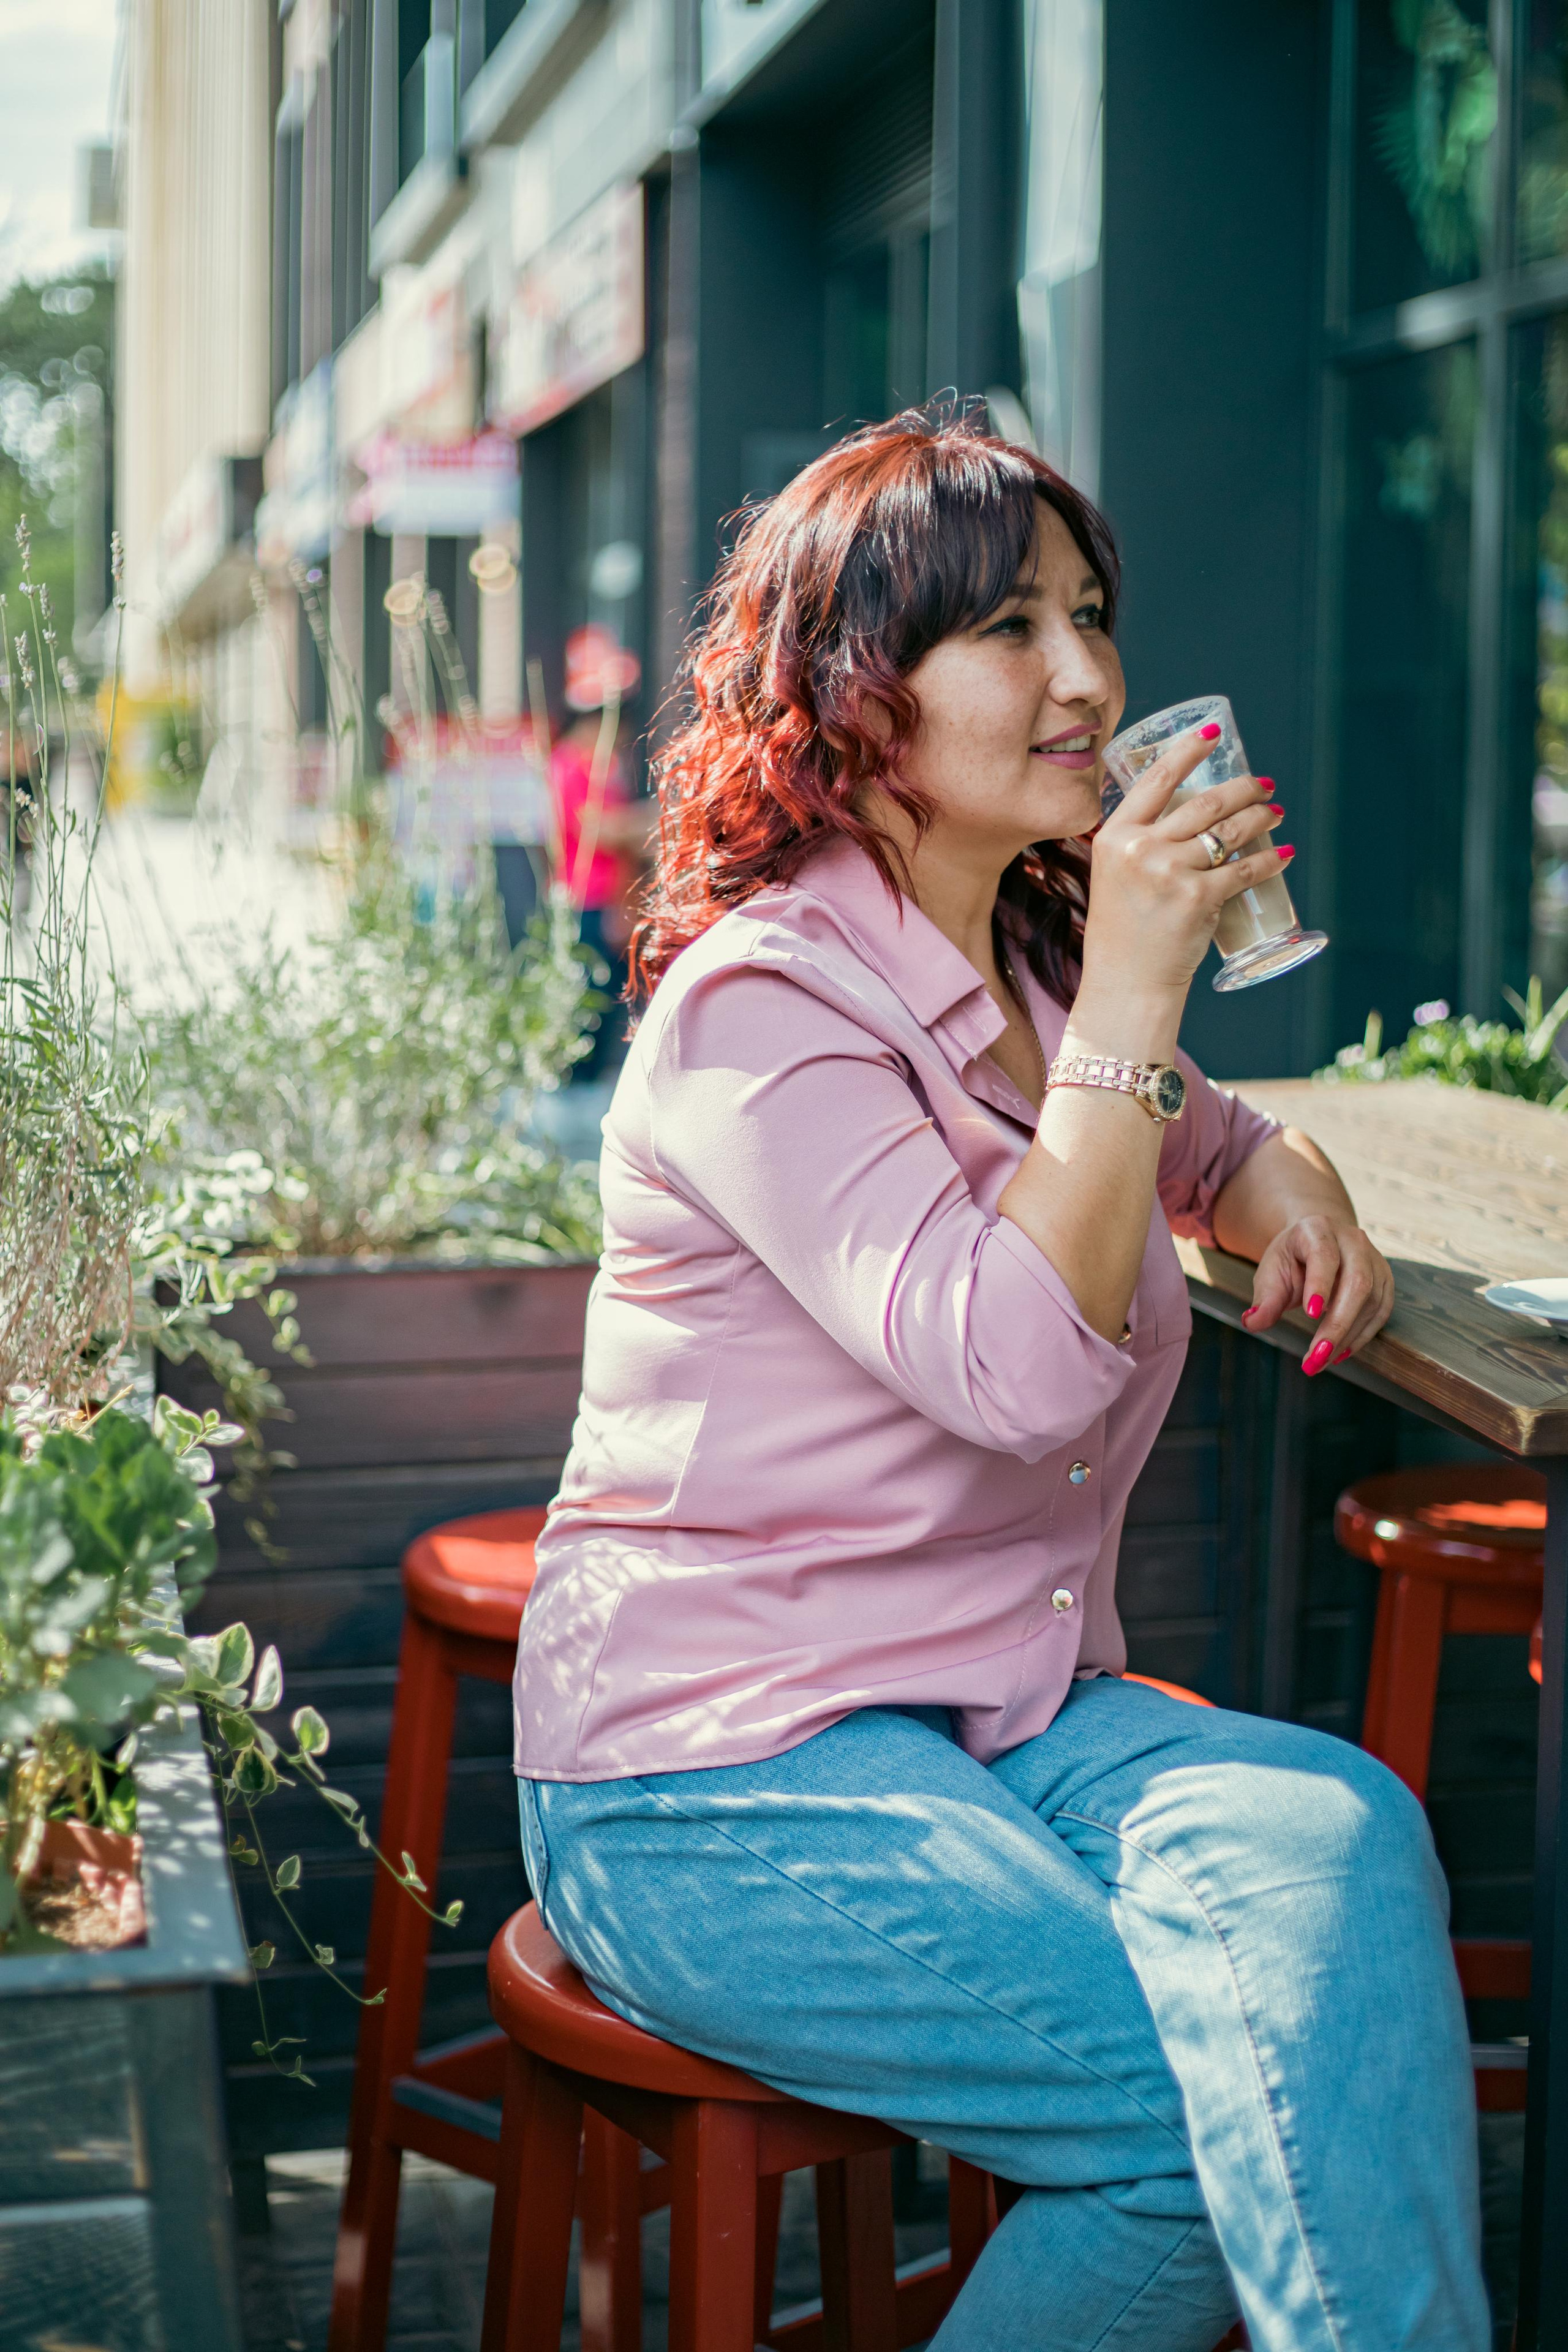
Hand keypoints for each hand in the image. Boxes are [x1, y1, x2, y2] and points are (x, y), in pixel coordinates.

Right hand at [1078, 727, 1288, 1010]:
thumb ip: (1140, 842)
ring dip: (1262, 817)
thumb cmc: (1122, 930)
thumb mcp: (1115, 874)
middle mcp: (1141, 848)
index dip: (1189, 750)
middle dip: (1244, 788)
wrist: (1125, 981)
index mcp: (1115, 835)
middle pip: (1205, 802)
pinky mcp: (1198, 899)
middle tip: (1264, 786)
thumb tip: (1184, 814)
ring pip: (1230, 831)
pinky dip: (1270, 862)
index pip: (1157, 779)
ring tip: (1276, 813)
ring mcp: (1171, 873)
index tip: (1214, 734)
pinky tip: (1283, 854)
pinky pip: (1245, 871)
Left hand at [1241, 1215, 1394, 1372]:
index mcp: (1317, 1230)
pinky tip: (1341, 1353)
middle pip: (1356, 1283)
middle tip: (1316, 1357)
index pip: (1324, 1256)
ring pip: (1372, 1301)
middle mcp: (1352, 1241)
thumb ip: (1265, 1298)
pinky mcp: (1384, 1280)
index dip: (1321, 1284)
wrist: (1320, 1241)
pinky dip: (1362, 1336)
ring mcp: (1374, 1259)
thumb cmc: (1292, 1258)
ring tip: (1322, 1360)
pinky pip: (1381, 1312)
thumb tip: (1252, 1323)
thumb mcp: (1272, 1271)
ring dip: (1348, 1336)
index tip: (1311, 1314)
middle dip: (1337, 1325)